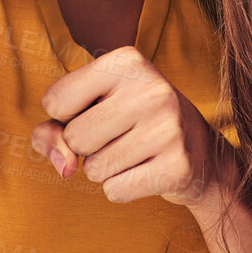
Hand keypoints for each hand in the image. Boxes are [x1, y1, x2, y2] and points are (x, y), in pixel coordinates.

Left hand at [29, 46, 235, 207]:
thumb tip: (64, 167)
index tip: (96, 109)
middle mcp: (151, 89)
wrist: (200, 151)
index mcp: (127, 61)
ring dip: (104, 168)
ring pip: (93, 169)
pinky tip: (146, 170)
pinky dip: (121, 187)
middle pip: (75, 137)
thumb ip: (52, 131)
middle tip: (118, 134)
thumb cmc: (128, 122)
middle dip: (85, 146)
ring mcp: (168, 128)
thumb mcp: (88, 109)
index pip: (56, 101)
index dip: (65, 116)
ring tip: (133, 151)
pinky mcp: (177, 167)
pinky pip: (115, 191)